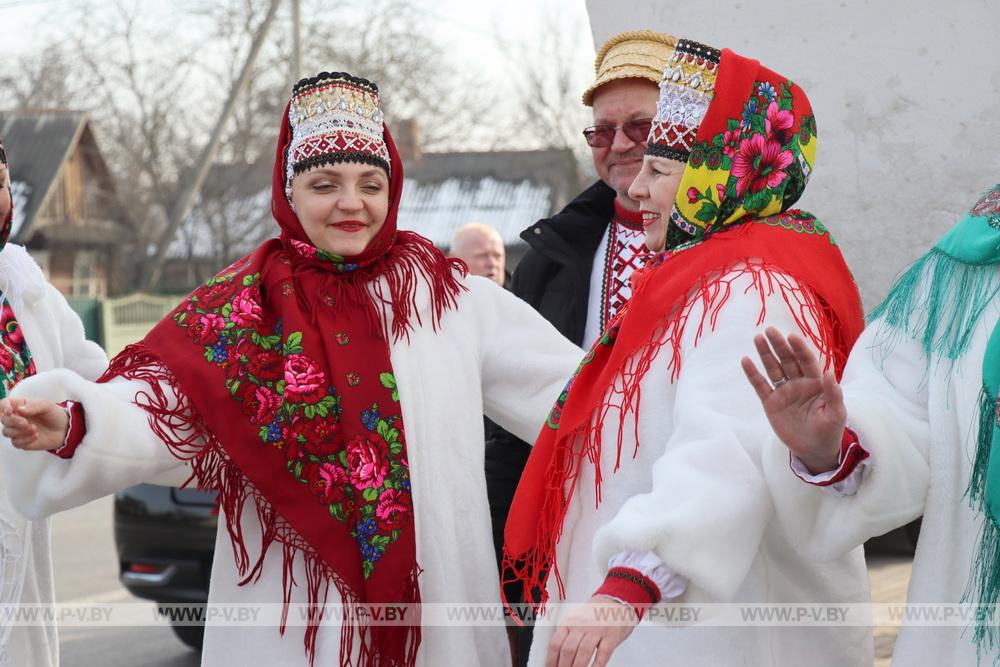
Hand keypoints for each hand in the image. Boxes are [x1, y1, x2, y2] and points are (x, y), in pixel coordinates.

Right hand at [0, 397, 68, 450]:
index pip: (4, 404)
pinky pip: (15, 442)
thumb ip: (33, 406)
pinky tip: (36, 436)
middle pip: (4, 420)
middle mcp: (16, 418)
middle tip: (26, 423)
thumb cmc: (54, 414)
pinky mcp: (22, 442)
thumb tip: (18, 409)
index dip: (4, 407)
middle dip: (13, 421)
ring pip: (6, 432)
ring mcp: (18, 430)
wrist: (64, 429)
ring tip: (34, 429)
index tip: (10, 411)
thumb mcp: (47, 405)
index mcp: (20, 406)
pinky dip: (24, 440)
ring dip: (19, 431)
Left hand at [546, 596, 637, 666]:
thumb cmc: (594, 615)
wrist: (615, 600)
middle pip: (568, 649)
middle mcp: (581, 625)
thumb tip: (556, 658)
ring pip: (583, 651)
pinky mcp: (612, 635)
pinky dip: (597, 665)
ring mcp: (597, 630)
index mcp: (569, 623)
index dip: (551, 660)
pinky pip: (603, 652)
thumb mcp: (575, 621)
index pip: (555, 644)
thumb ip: (566, 636)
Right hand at [740, 327, 844, 473]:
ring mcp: (784, 392)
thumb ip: (834, 393)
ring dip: (765, 354)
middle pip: (787, 360)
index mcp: (815, 382)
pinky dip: (753, 374)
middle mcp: (798, 383)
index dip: (800, 349)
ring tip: (757, 338)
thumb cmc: (830, 430)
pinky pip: (760, 386)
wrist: (814, 450)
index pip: (807, 361)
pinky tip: (746, 361)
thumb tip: (830, 372)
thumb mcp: (836, 413)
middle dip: (779, 345)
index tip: (792, 337)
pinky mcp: (771, 402)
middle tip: (770, 330)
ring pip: (773, 369)